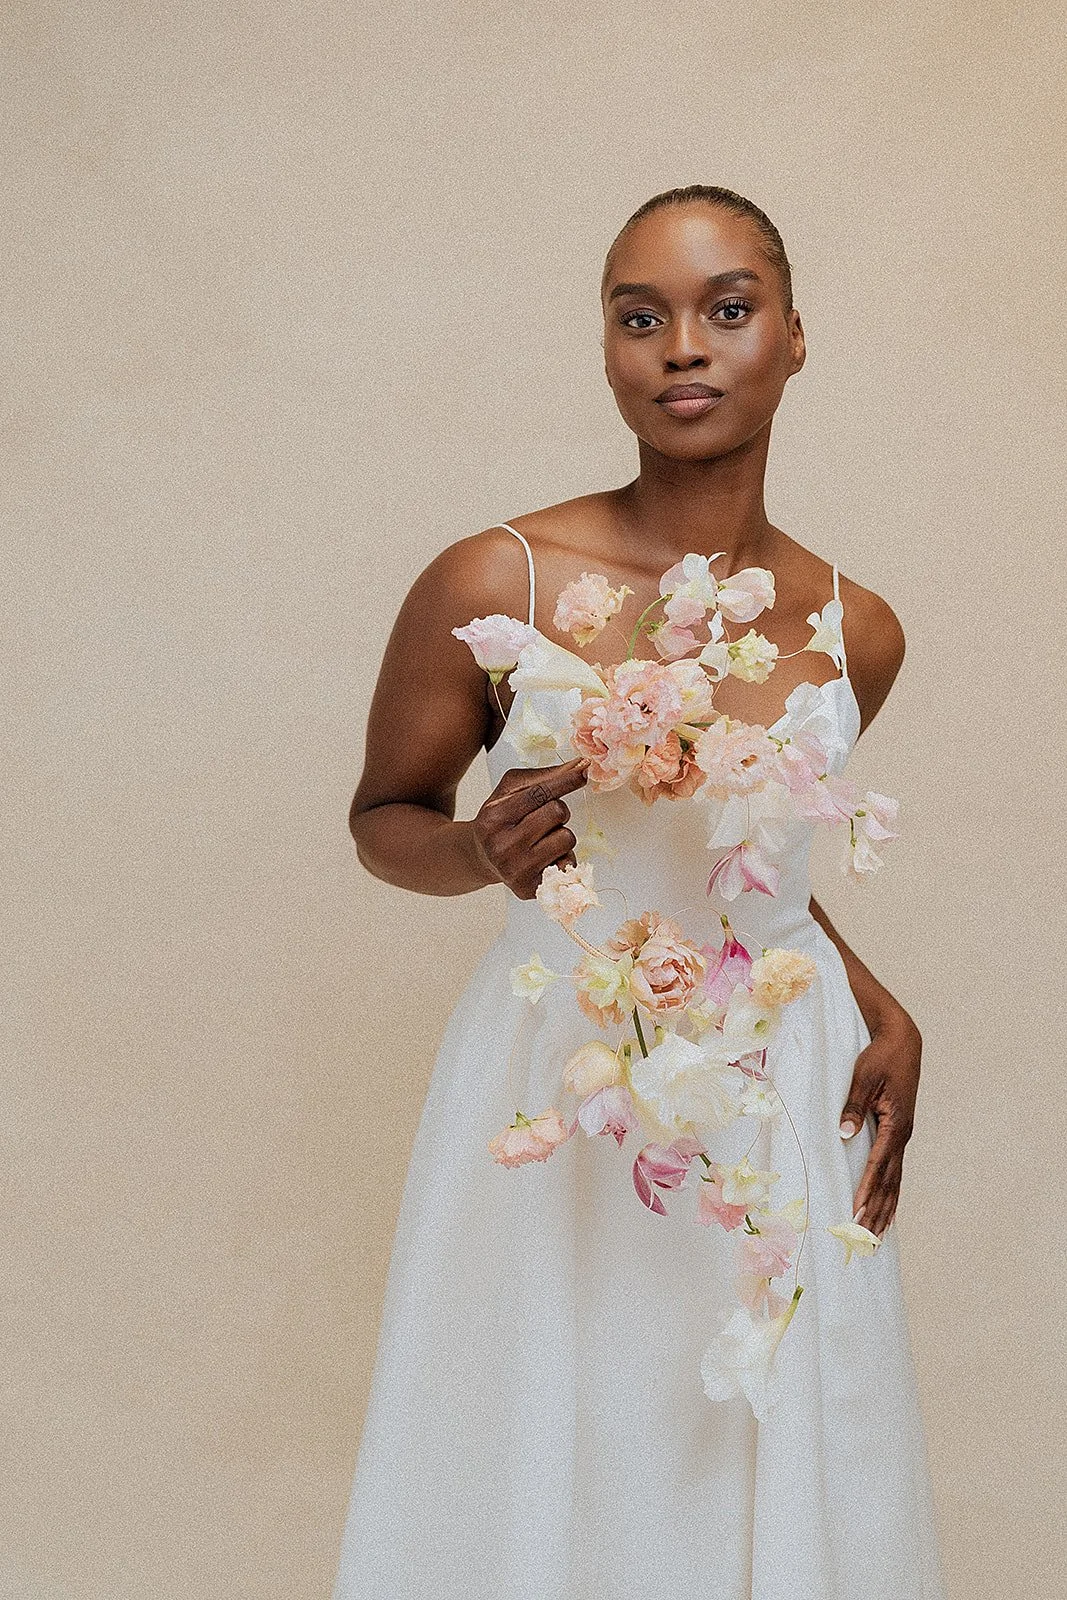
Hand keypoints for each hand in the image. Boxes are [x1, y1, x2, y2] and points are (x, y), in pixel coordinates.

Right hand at [470, 757, 588, 899]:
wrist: (481, 857)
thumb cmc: (501, 819)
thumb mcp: (510, 791)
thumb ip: (542, 777)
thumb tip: (580, 766)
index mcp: (494, 816)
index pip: (538, 793)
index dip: (565, 780)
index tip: (584, 771)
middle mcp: (502, 845)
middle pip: (557, 812)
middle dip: (558, 810)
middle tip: (544, 818)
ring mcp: (516, 869)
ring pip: (566, 838)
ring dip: (561, 834)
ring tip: (543, 838)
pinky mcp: (530, 888)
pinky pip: (568, 864)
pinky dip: (563, 857)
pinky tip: (544, 857)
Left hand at [839, 1010, 921, 1239]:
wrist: (902, 1042)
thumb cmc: (880, 1057)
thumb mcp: (863, 1077)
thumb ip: (854, 1106)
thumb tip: (844, 1134)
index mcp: (895, 1124)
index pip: (877, 1165)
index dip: (866, 1190)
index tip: (856, 1211)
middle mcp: (902, 1135)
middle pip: (889, 1182)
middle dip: (876, 1211)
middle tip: (864, 1239)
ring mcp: (903, 1136)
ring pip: (894, 1180)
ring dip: (885, 1208)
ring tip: (876, 1236)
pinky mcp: (899, 1132)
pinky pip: (895, 1170)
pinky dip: (891, 1192)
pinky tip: (888, 1208)